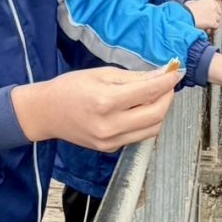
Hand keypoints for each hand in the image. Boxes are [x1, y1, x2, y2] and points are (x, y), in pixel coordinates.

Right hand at [11, 66, 182, 150]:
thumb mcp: (101, 74)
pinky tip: (142, 109)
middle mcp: (110, 125)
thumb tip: (160, 75)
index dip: (167, 81)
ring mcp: (110, 141)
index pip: (148, 92)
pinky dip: (147, 122)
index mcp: (106, 102)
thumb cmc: (69, 88)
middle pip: (156, 115)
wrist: (46, 113)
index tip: (176, 72)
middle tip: (168, 85)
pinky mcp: (110, 149)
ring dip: (160, 112)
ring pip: (152, 129)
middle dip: (168, 98)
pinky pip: (139, 136)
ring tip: (157, 96)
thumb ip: (133, 77)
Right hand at [185, 0, 221, 30]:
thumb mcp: (191, 3)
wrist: (186, 16)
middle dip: (214, 18)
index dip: (214, 11)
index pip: (216, 5)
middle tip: (209, 21)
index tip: (212, 14)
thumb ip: (195, 4)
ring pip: (218, 20)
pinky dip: (212, 29)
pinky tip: (208, 30)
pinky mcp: (213, 22)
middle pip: (218, 13)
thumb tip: (194, 5)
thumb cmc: (186, 10)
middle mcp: (213, 7)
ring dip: (213, 24)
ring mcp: (214, 15)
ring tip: (208, 27)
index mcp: (209, 1)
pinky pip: (216, 26)